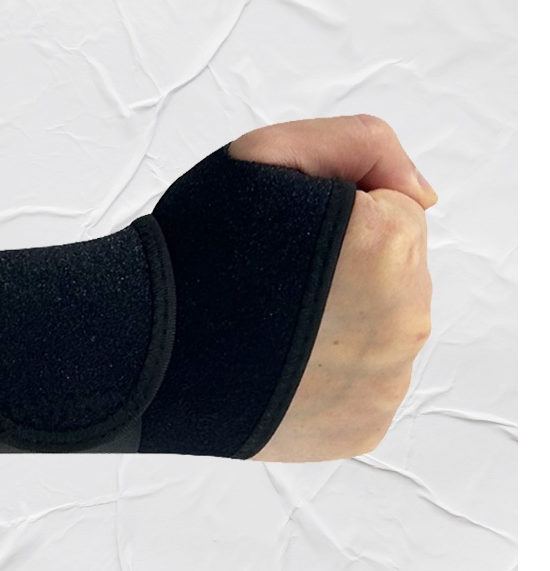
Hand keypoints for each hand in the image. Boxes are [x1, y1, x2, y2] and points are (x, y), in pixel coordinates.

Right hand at [230, 116, 434, 461]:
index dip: (340, 215)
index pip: (396, 212)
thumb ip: (361, 143)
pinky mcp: (361, 427)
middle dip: (347, 270)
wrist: (145, 350)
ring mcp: (385, 383)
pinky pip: (363, 384)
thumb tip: (424, 195)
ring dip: (340, 321)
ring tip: (273, 326)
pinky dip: (331, 373)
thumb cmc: (196, 249)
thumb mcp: (263, 153)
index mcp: (388, 245)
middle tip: (275, 282)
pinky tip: (283, 365)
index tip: (289, 236)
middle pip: (396, 275)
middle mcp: (404, 320)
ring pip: (381, 331)